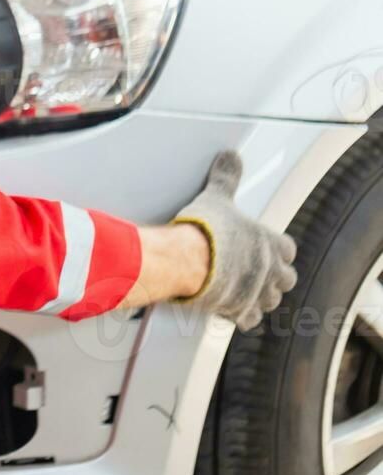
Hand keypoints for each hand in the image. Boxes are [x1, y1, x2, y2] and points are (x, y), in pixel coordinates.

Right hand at [174, 150, 298, 329]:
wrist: (187, 261)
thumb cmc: (205, 229)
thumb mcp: (216, 197)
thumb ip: (226, 178)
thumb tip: (230, 155)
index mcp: (269, 243)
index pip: (287, 249)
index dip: (277, 251)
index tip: (266, 250)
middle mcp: (270, 270)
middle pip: (285, 279)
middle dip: (274, 278)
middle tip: (256, 274)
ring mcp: (257, 292)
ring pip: (270, 300)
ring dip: (260, 298)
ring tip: (245, 294)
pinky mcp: (240, 311)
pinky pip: (250, 319)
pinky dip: (241, 316)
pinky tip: (231, 311)